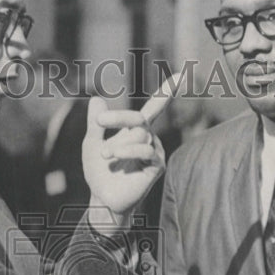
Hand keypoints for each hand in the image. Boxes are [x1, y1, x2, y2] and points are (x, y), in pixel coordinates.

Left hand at [82, 73, 180, 232]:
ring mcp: (156, 152)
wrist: (103, 198)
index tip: (182, 75)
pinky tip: (115, 157)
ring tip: (105, 155)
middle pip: (139, 118)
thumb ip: (95, 123)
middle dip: (118, 118)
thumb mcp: (92, 143)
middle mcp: (150, 138)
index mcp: (138, 130)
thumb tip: (96, 98)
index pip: (155, 107)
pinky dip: (128, 151)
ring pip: (141, 135)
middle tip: (99, 123)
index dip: (168, 91)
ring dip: (118, 144)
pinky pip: (146, 151)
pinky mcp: (157, 167)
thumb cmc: (100, 172)